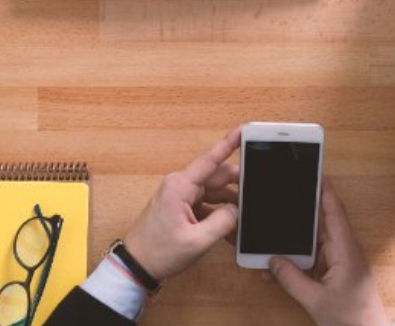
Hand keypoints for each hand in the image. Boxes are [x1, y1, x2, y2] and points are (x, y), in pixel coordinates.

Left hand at [122, 127, 240, 281]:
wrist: (137, 264)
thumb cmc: (159, 252)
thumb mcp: (198, 240)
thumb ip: (223, 222)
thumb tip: (237, 209)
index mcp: (180, 187)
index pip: (210, 160)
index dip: (229, 143)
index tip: (244, 130)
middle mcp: (179, 185)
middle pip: (217, 177)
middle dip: (238, 187)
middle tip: (257, 197)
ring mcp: (179, 195)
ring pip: (214, 192)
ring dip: (229, 205)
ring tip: (242, 223)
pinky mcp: (180, 206)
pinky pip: (206, 203)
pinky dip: (219, 214)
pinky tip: (230, 230)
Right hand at [265, 180, 388, 325]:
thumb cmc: (354, 321)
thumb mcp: (316, 301)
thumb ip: (292, 280)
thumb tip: (273, 261)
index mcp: (346, 252)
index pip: (334, 214)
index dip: (325, 192)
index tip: (315, 173)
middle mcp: (345, 254)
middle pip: (320, 226)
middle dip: (301, 214)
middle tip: (283, 199)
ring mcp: (340, 265)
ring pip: (313, 245)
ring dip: (294, 243)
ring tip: (272, 236)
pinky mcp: (335, 276)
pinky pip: (313, 262)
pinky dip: (297, 262)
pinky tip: (278, 267)